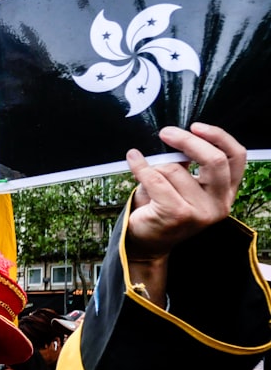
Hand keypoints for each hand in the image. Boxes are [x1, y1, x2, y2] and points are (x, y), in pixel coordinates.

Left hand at [125, 123, 245, 260]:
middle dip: (187, 141)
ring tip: (147, 174)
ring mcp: (200, 212)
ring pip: (175, 169)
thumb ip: (188, 164)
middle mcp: (219, 204)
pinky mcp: (177, 214)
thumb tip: (175, 136)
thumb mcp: (182, 184)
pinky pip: (155, 178)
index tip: (196, 127)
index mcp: (226, 193)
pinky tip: (133, 159)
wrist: (146, 241)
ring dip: (155, 165)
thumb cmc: (162, 208)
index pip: (236, 157)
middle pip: (214, 160)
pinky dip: (140, 166)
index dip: (219, 137)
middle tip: (165, 133)